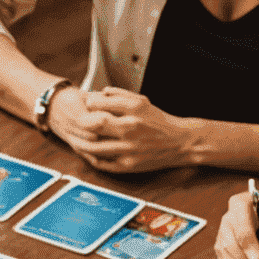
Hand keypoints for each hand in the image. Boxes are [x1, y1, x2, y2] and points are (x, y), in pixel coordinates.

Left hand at [55, 88, 192, 173]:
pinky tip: (88, 153)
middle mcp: (131, 128)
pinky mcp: (128, 165)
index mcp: (134, 109)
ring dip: (83, 142)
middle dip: (82, 122)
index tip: (86, 105)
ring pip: (95, 146)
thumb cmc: (159, 121)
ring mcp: (129, 149)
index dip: (88, 104)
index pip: (100, 104)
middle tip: (79, 121)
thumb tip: (98, 93)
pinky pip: (103, 163)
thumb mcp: (142, 101)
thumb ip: (120, 95)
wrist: (179, 143)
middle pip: (95, 124)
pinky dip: (92, 158)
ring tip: (78, 138)